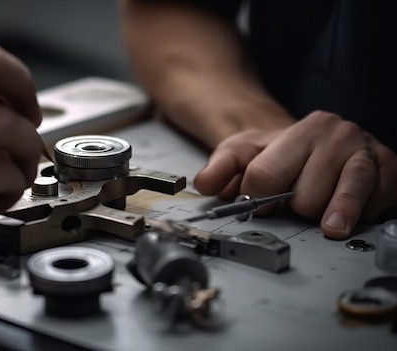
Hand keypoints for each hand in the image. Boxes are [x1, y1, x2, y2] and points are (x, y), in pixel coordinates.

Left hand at [193, 111, 396, 238]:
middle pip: (304, 197)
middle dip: (294, 208)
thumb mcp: (242, 151)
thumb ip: (219, 167)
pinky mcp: (390, 173)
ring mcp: (368, 154)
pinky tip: (348, 209)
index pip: (266, 176)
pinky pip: (372, 208)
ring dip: (327, 217)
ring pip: (339, 204)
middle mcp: (339, 135)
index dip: (256, 198)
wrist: (316, 143)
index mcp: (303, 129)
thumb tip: (204, 184)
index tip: (257, 203)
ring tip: (326, 223)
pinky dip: (358, 216)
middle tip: (295, 201)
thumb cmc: (281, 151)